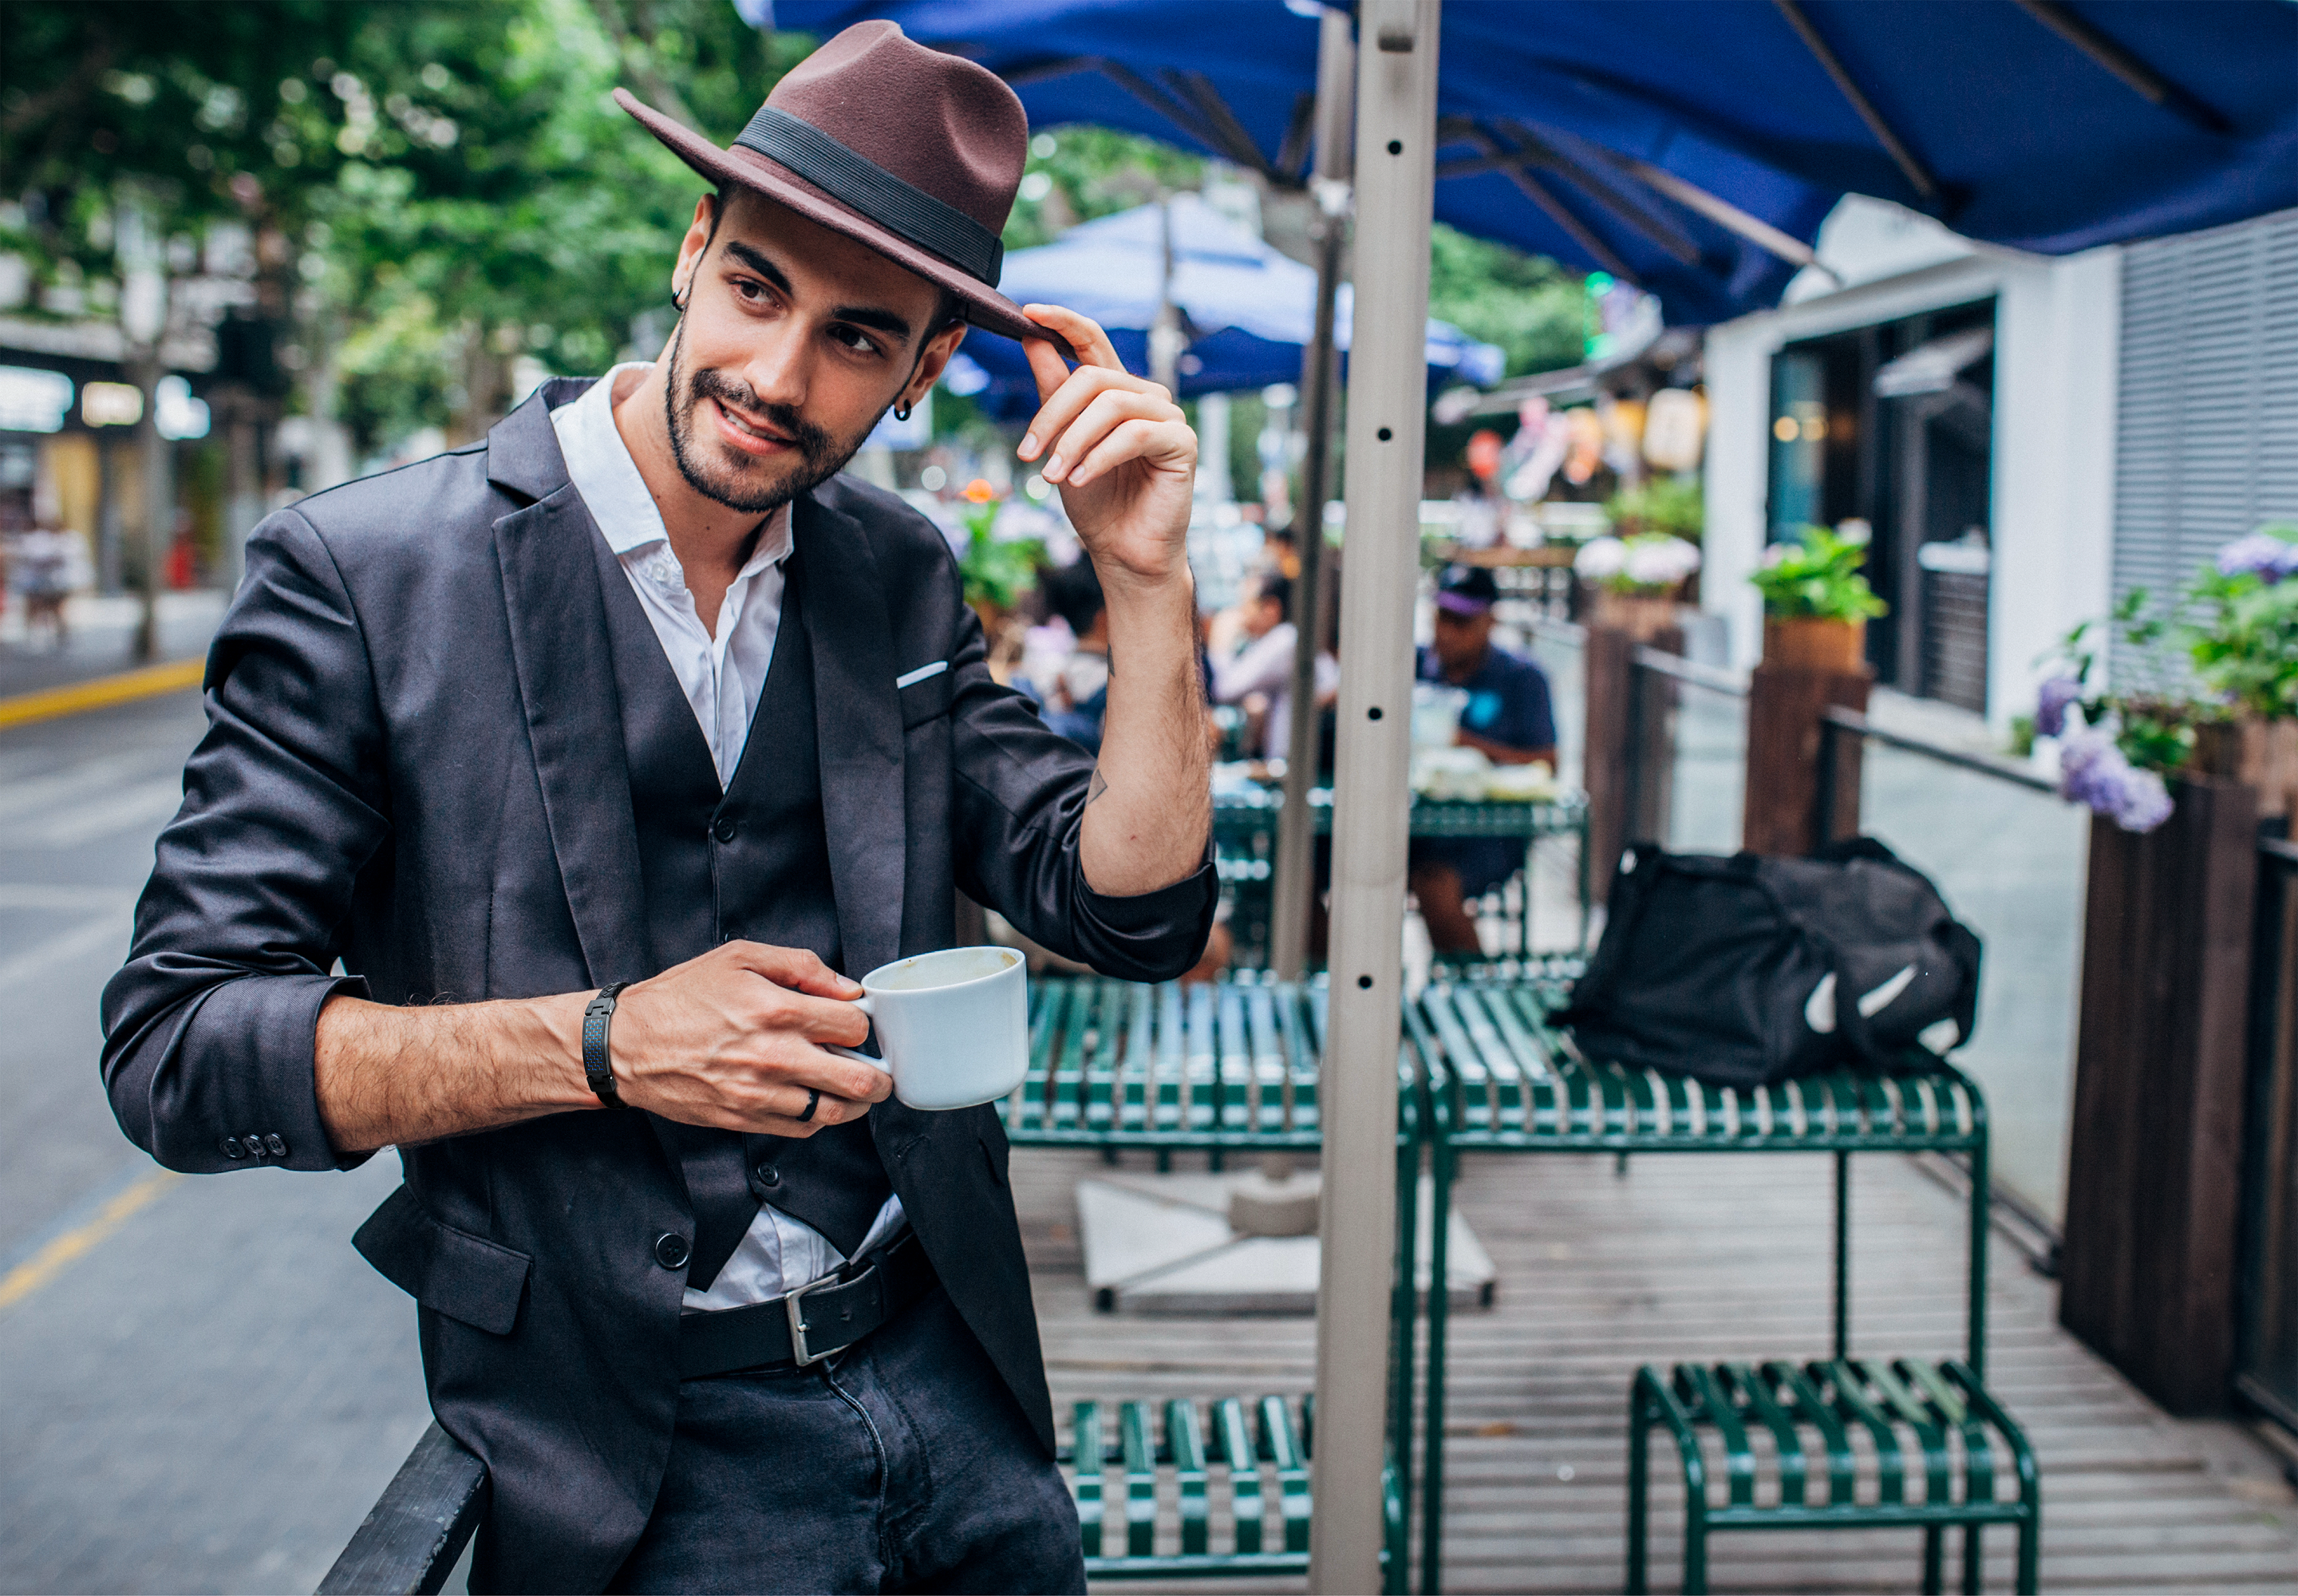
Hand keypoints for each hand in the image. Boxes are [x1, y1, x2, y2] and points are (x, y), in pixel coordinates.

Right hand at [606, 942, 890, 1135]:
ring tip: (854, 1088)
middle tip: (878, 1067)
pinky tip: (814, 1099)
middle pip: (859, 1080)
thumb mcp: (739, 957)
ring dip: (855, 1102)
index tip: (857, 1022)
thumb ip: (800, 965)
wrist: (626, 1045)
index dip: (863, 1023)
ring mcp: (760, 1094)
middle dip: (879, 1074)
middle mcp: (774, 1057)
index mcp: (777, 1010)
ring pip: (836, 1113)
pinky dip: (819, 1118)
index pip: (854, 1025)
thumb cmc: (681, 997)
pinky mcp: (745, 1121)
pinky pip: (803, 1130)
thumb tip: (847, 987)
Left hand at [1017, 305, 1195, 588]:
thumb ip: (1052, 391)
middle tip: (1028, 454)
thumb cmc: (1096, 501)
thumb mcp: (1061, 442)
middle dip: (1052, 414)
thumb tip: (1032, 340)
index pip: (1092, 341)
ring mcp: (1167, 418)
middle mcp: (1145, 397)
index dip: (1063, 321)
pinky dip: (1098, 457)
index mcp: (1116, 391)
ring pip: (1110, 404)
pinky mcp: (1182, 443)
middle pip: (1092, 377)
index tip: (1029, 311)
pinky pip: (1133, 434)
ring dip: (1072, 441)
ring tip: (1052, 477)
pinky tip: (1078, 480)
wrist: (1123, 551)